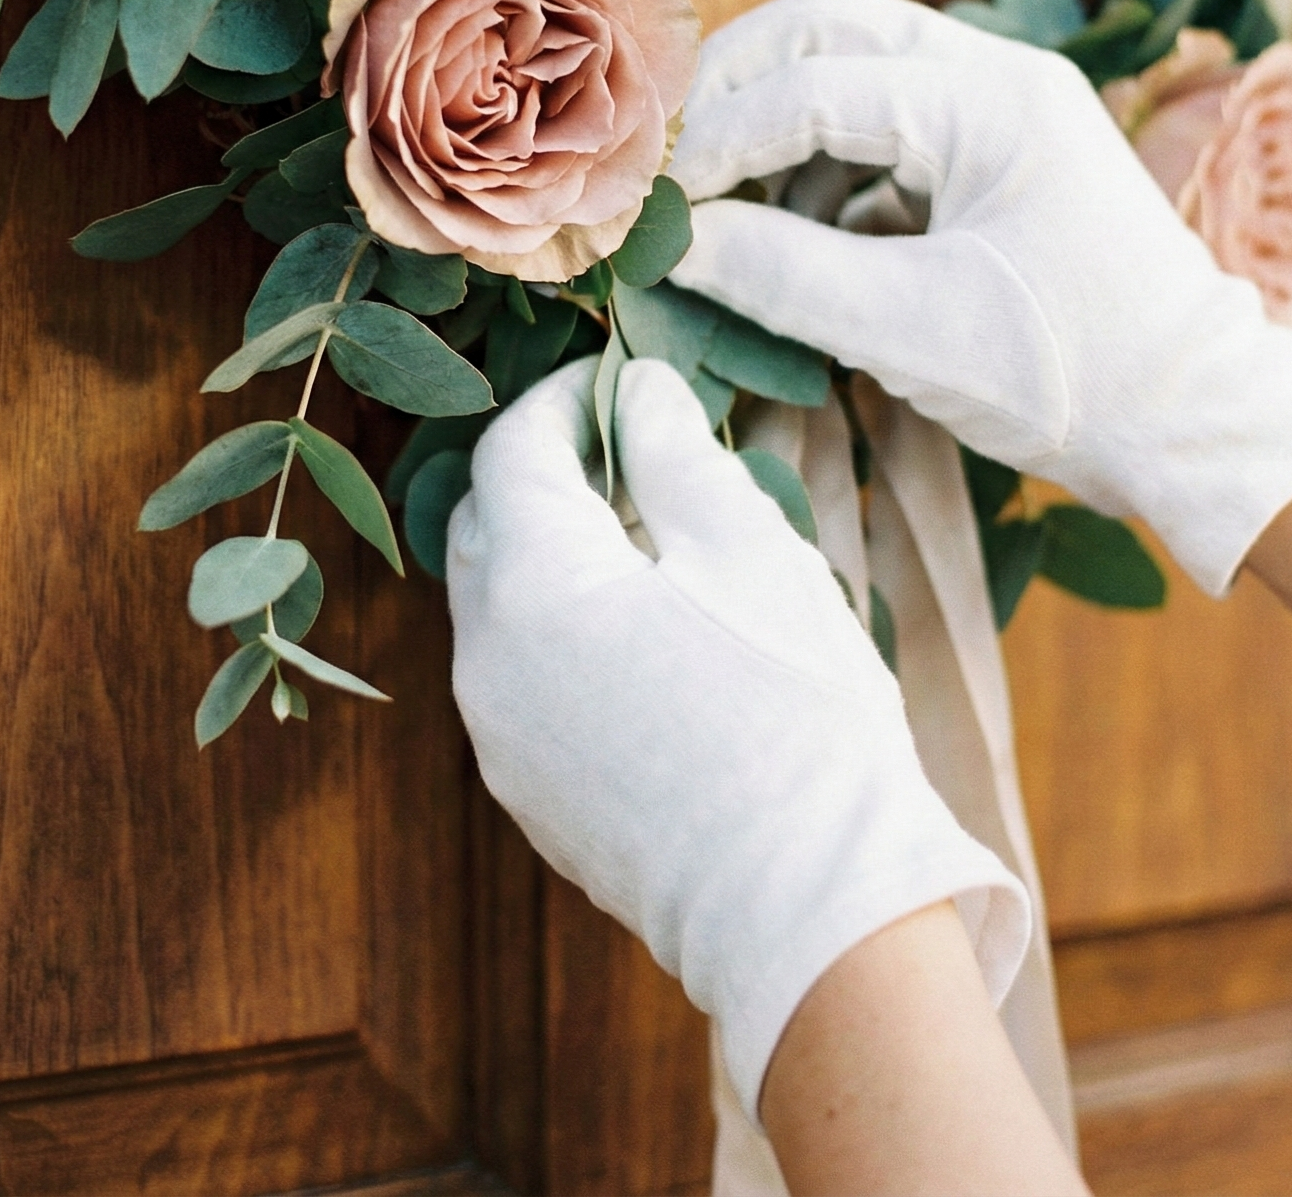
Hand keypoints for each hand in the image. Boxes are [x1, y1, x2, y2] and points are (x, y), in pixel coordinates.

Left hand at [446, 355, 1029, 1119]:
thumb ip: (675, 453)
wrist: (808, 909)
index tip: (622, 382)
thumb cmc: (794, 716)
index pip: (509, 449)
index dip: (563, 399)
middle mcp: (485, 660)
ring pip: (496, 608)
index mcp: (531, 584)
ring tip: (650, 543)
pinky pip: (517, 681)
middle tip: (631, 452)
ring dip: (550, 555)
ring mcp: (498, 737)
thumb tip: (636, 391)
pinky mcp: (528, 796)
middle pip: (483, 526)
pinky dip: (557, 632)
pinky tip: (644, 636)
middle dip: (543, 472)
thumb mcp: (750, 550)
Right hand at [669, 0, 1291, 592]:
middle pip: (826, 29)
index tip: (649, 200)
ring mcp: (1001, 114)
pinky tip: (780, 238)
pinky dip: (817, 172)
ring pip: (850, 72)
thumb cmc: (1074, 378)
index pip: (813, 82)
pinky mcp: (994, 163)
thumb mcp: (912, 331)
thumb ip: (781, 276)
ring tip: (715, 210)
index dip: (716, 139)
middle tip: (663, 159)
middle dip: (732, 87)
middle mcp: (999, 78)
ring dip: (772, 128)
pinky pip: (881, 131)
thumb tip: (672, 241)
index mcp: (994, 99)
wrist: (1197, 427)